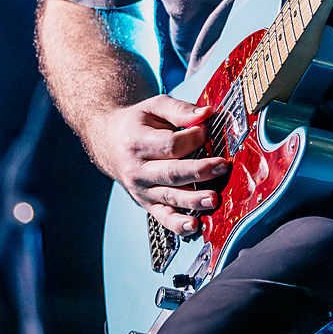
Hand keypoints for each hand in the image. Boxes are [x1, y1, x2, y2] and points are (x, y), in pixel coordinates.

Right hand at [86, 94, 230, 235]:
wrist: (110, 142)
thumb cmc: (137, 123)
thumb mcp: (154, 107)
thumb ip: (180, 110)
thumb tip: (206, 114)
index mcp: (137, 142)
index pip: (171, 144)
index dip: (194, 138)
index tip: (208, 129)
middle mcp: (137, 169)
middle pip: (172, 172)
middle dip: (200, 170)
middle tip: (222, 166)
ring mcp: (141, 189)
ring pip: (170, 197)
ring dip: (193, 199)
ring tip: (213, 198)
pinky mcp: (146, 203)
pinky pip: (163, 217)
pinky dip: (178, 224)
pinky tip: (194, 226)